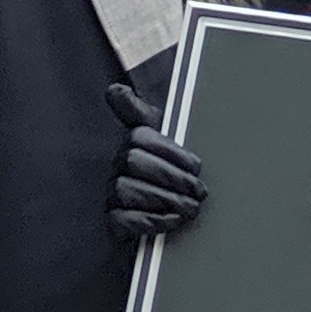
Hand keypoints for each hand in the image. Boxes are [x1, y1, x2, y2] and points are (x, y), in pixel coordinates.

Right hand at [106, 83, 208, 239]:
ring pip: (127, 190)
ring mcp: (111, 192)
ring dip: (164, 200)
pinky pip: (123, 219)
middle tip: (198, 191)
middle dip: (172, 178)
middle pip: (134, 163)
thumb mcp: (166, 136)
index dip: (171, 152)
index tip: (196, 166)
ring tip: (190, 207)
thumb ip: (145, 111)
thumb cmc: (167, 168)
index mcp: (132, 141)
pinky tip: (172, 219)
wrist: (162, 210)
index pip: (141, 138)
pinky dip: (151, 220)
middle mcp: (117, 165)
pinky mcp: (112, 220)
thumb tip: (115, 91)